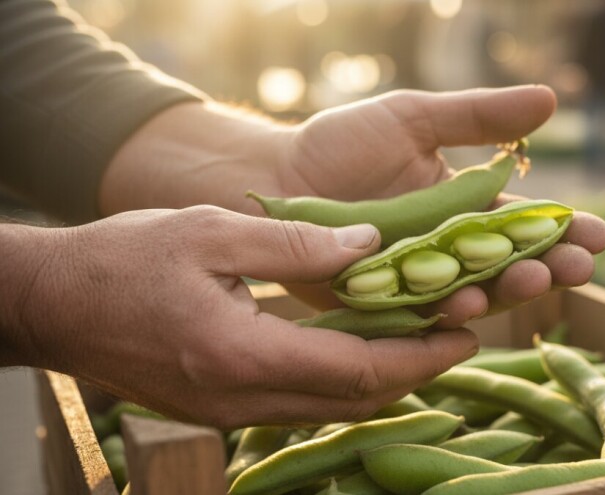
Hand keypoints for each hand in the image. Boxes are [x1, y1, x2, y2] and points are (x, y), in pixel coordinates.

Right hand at [1, 207, 477, 427]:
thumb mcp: (211, 232)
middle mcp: (240, 399)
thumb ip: (295, 242)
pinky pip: (299, 402)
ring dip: (383, 378)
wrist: (55, 304)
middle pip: (352, 400)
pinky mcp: (220, 409)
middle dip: (414, 372)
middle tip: (460, 337)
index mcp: (241, 354)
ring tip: (424, 340)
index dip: (420, 356)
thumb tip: (371, 243)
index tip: (465, 334)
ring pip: (329, 406)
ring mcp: (228, 413)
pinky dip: (342, 379)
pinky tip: (362, 349)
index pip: (357, 370)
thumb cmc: (122, 259)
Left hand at [100, 85, 604, 327]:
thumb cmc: (340, 145)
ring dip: (507, 291)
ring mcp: (421, 282)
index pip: (525, 222)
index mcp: (466, 207)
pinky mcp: (388, 306)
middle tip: (577, 268)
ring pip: (477, 295)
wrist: (276, 179)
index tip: (598, 234)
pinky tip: (469, 305)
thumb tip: (551, 98)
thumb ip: (477, 116)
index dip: (564, 230)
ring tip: (529, 280)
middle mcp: (451, 250)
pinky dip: (448, 313)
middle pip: (512, 265)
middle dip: (549, 268)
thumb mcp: (413, 119)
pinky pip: (424, 316)